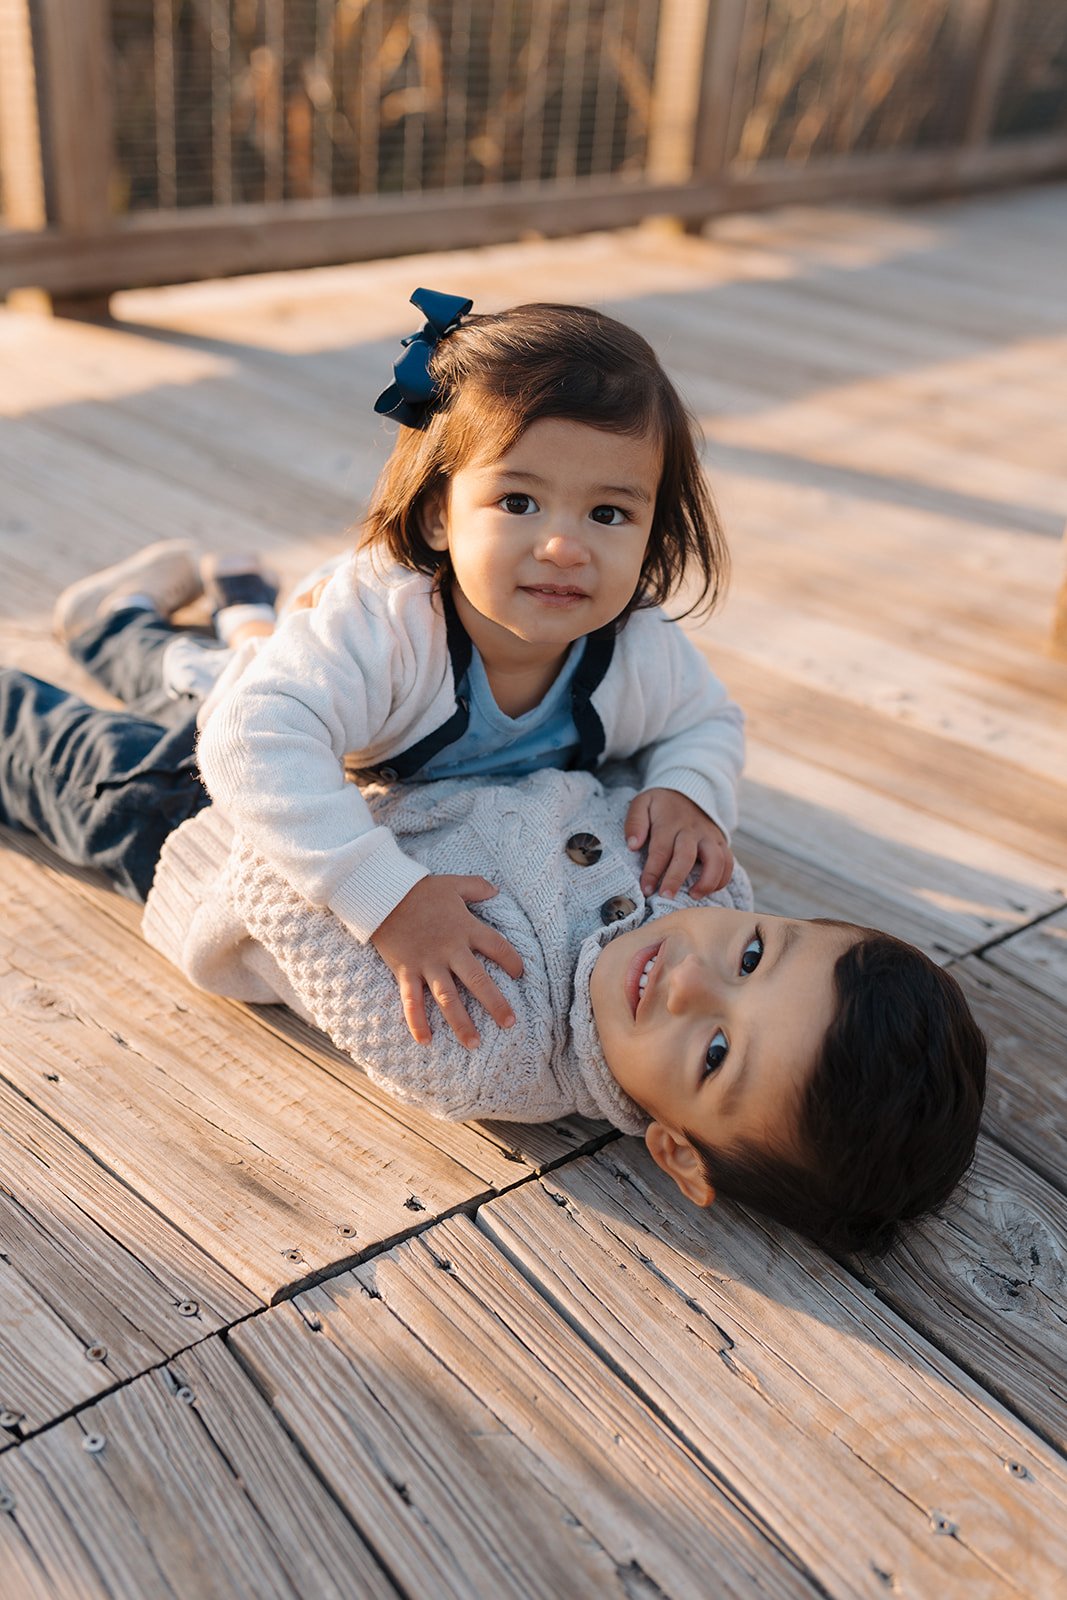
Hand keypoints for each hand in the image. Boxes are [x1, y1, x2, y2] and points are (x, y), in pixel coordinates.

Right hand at [370, 875, 523, 1048]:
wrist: (382, 893)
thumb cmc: (419, 889)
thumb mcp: (452, 883)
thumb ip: (476, 886)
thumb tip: (495, 889)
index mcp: (465, 928)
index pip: (497, 947)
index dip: (512, 961)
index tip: (521, 974)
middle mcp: (450, 949)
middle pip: (478, 979)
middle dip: (495, 1003)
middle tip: (510, 1023)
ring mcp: (427, 963)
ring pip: (448, 998)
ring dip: (461, 1022)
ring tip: (474, 1044)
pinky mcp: (405, 971)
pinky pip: (412, 1001)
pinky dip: (417, 1022)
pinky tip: (425, 1041)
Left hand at [625, 788, 732, 898]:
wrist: (689, 791)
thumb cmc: (661, 805)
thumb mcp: (642, 804)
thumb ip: (635, 823)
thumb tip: (632, 846)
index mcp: (669, 823)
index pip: (660, 850)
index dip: (653, 872)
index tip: (646, 889)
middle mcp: (692, 830)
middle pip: (686, 856)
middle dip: (676, 879)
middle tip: (666, 897)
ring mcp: (709, 836)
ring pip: (716, 860)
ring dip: (707, 881)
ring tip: (693, 896)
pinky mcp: (721, 842)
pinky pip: (728, 862)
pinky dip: (722, 879)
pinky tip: (708, 890)